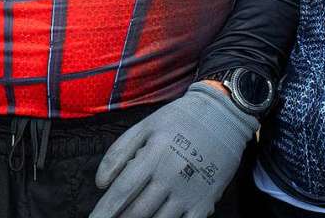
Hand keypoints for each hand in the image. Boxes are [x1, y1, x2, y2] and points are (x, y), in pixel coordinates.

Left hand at [89, 83, 257, 217]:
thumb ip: (120, 151)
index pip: (122, 191)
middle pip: (137, 213)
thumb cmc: (180, 119)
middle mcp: (170, 177)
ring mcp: (188, 193)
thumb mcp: (147, 125)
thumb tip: (101, 183)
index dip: (104, 211)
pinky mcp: (205, 203)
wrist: (224, 115)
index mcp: (153, 155)